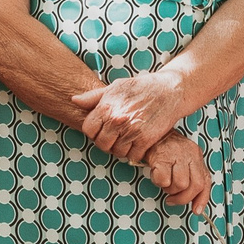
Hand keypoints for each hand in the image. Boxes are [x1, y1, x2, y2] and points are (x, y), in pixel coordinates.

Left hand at [72, 68, 188, 163]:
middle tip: (115, 137)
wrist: (169, 90)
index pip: (88, 130)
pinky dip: (135, 153)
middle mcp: (117, 120)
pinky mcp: (146, 140)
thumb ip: (93, 97)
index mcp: (106, 107)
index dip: (94, 131)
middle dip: (106, 142)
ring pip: (117, 152)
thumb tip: (74, 100)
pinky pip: (133, 156)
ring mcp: (131, 131)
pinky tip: (138, 143)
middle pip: (101, 144)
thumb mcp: (115, 87)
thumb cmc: (141, 87)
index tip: (102, 130)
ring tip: (127, 139)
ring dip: (121, 148)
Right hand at [142, 133, 211, 213]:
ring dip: (169, 189)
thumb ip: (190, 176)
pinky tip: (156, 174)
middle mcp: (189, 154)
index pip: (205, 180)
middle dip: (183, 198)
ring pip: (180, 184)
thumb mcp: (182, 160)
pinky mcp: (161, 157)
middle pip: (195, 185)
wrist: (150, 133)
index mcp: (196, 155)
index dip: (202, 199)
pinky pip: (163, 180)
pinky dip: (158, 182)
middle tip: (172, 199)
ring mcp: (176, 155)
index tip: (196, 210)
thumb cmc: (165, 149)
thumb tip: (195, 204)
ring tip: (164, 182)